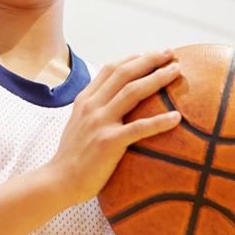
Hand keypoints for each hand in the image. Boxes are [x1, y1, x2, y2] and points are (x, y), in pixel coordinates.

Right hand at [49, 49, 183, 204]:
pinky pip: (139, 128)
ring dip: (157, 78)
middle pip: (124, 73)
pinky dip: (159, 122)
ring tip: (177, 71)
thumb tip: (114, 102)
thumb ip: (94, 109)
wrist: (58, 181)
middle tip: (170, 53)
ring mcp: (99, 123)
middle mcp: (92, 106)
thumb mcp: (78, 123)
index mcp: (85, 100)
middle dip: (149, 60)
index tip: (153, 54)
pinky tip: (177, 117)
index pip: (111, 68)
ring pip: (132, 92)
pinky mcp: (108, 142)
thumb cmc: (72, 156)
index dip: (134, 58)